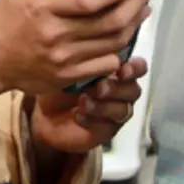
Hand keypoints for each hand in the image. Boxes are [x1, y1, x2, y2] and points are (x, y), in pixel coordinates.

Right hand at [0, 0, 154, 98]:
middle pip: (111, 22)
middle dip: (137, 2)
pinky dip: (120, 48)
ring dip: (134, 23)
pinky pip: (107, 65)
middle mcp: (56, 35)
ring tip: (142, 7)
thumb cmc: (7, 11)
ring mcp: (64, 60)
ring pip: (114, 44)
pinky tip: (124, 33)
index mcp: (44, 7)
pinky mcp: (69, 77)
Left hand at [31, 57, 147, 153]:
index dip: (134, 68)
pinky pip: (107, 127)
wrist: (45, 114)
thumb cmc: (61, 86)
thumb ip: (86, 62)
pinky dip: (92, 121)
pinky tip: (78, 115)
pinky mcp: (106, 131)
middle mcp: (121, 92)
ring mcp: (115, 112)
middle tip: (99, 87)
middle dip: (116, 88)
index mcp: (117, 71)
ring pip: (122, 110)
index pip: (138, 67)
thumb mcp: (69, 69)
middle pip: (133, 90)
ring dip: (103, 106)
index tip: (121, 69)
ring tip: (83, 102)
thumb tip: (91, 53)